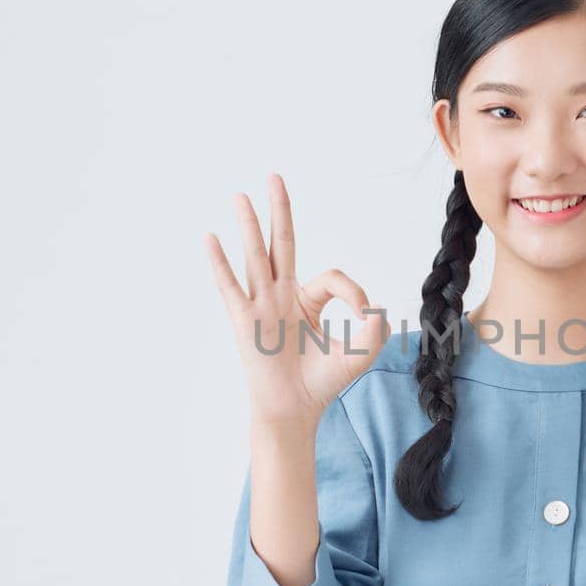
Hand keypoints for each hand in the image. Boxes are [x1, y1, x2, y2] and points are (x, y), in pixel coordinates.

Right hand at [205, 172, 389, 425]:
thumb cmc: (323, 382)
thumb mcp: (361, 351)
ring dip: (249, 225)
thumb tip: (374, 307)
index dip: (351, 289)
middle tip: (274, 176)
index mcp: (307, 300)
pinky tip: (211, 238)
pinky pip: (231, 287)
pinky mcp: (245, 321)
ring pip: (256, 257)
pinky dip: (220, 263)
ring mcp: (261, 306)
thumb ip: (375, 327)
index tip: (364, 311)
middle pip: (281, 244)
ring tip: (241, 195)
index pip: (330, 276)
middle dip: (279, 210)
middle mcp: (281, 296)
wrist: (296, 409)